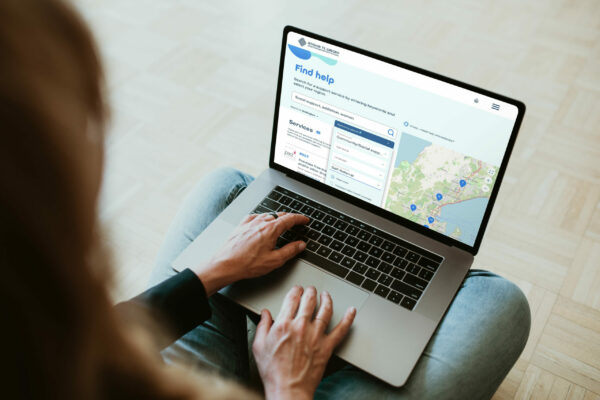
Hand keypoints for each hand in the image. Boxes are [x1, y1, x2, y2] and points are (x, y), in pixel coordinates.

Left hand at [192, 212, 308, 295]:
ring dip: (276, 217)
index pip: (289, 219)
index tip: (304, 220)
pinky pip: (255, 217)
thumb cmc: (246, 264)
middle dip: (289, 217)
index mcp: (270, 229)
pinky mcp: (241, 226)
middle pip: (279, 215)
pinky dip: (262, 218)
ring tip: (280, 223)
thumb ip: (290, 251)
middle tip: (296, 222)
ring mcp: (249, 223)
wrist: (225, 264)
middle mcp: (260, 222)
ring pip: (267, 215)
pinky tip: (261, 222)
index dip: (299, 218)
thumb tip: (300, 245)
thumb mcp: (274, 260)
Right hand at [252, 286, 356, 399]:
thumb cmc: (273, 372)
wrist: (288, 389)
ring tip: (326, 295)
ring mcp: (315, 336)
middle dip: (310, 292)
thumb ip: (262, 326)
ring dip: (326, 299)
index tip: (296, 289)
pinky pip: (341, 330)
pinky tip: (351, 311)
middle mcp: (301, 327)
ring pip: (325, 310)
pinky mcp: (326, 347)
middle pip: (308, 301)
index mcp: (283, 324)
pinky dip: (348, 319)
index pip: (291, 299)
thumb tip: (265, 314)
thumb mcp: (259, 347)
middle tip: (311, 290)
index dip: (295, 291)